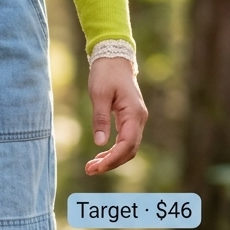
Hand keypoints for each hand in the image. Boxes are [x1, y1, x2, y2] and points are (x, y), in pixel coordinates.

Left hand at [85, 57, 147, 174]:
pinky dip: (113, 151)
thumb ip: (100, 119)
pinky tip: (100, 156)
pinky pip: (125, 140)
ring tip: (92, 166)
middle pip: (129, 150)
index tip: (97, 167)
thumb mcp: (99, 94)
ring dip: (112, 159)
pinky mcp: (130, 119)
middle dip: (111, 163)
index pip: (127, 144)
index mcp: (133, 113)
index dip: (113, 158)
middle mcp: (139, 119)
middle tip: (89, 170)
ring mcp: (136, 120)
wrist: (114, 59)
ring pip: (128, 148)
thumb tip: (100, 143)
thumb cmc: (106, 74)